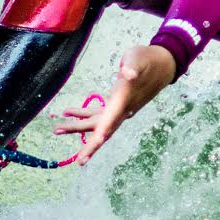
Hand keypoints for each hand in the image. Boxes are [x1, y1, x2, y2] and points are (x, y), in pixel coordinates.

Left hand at [54, 44, 176, 163]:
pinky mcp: (117, 104)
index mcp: (124, 101)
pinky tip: (69, 111)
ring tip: (57, 129)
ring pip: (97, 124)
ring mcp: (120, 109)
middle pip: (103, 131)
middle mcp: (122, 110)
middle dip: (90, 145)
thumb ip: (132, 66)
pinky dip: (83, 114)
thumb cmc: (149, 59)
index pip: (112, 121)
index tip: (94, 148)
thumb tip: (128, 74)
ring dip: (78, 127)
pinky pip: (98, 114)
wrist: (162, 65)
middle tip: (79, 160)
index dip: (102, 135)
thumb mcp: (138, 58)